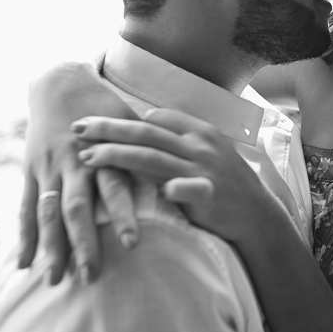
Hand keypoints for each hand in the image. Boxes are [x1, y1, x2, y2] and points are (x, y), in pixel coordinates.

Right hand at [17, 62, 140, 283]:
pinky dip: (25, 237)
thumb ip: (149, 152)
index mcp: (104, 151)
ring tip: (56, 281)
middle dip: (83, 243)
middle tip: (91, 276)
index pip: (114, 188)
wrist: (61, 85)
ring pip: (48, 213)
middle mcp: (74, 163)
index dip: (122, 215)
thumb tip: (182, 179)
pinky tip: (25, 264)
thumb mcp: (129, 124)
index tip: (132, 244)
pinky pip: (25, 209)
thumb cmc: (107, 108)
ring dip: (52, 248)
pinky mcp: (30, 173)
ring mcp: (48, 169)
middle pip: (77, 208)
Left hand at [75, 108, 274, 242]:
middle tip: (76, 129)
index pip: (154, 117)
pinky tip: (157, 190)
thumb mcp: (205, 152)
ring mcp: (204, 169)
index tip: (91, 122)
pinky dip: (173, 188)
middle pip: (145, 132)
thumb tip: (144, 121)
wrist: (256, 213)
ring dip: (118, 155)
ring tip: (87, 157)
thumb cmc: (224, 183)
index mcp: (198, 131)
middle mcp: (200, 145)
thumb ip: (176, 139)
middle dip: (108, 129)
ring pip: (153, 157)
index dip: (121, 119)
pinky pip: (189, 188)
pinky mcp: (210, 195)